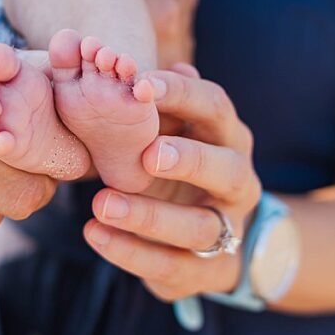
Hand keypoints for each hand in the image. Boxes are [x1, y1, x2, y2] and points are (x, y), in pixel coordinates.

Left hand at [82, 66, 261, 301]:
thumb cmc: (177, 168)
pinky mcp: (207, 271)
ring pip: (199, 226)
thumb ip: (158, 104)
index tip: (141, 84)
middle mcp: (238, 181)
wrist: (209, 240)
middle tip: (149, 155)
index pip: (216, 107)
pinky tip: (95, 235)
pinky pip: (171, 265)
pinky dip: (131, 252)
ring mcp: (228, 229)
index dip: (183, 94)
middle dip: (191, 160)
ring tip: (102, 204)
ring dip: (150, 216)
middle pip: (227, 168)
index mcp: (229, 137)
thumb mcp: (170, 132)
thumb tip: (152, 63)